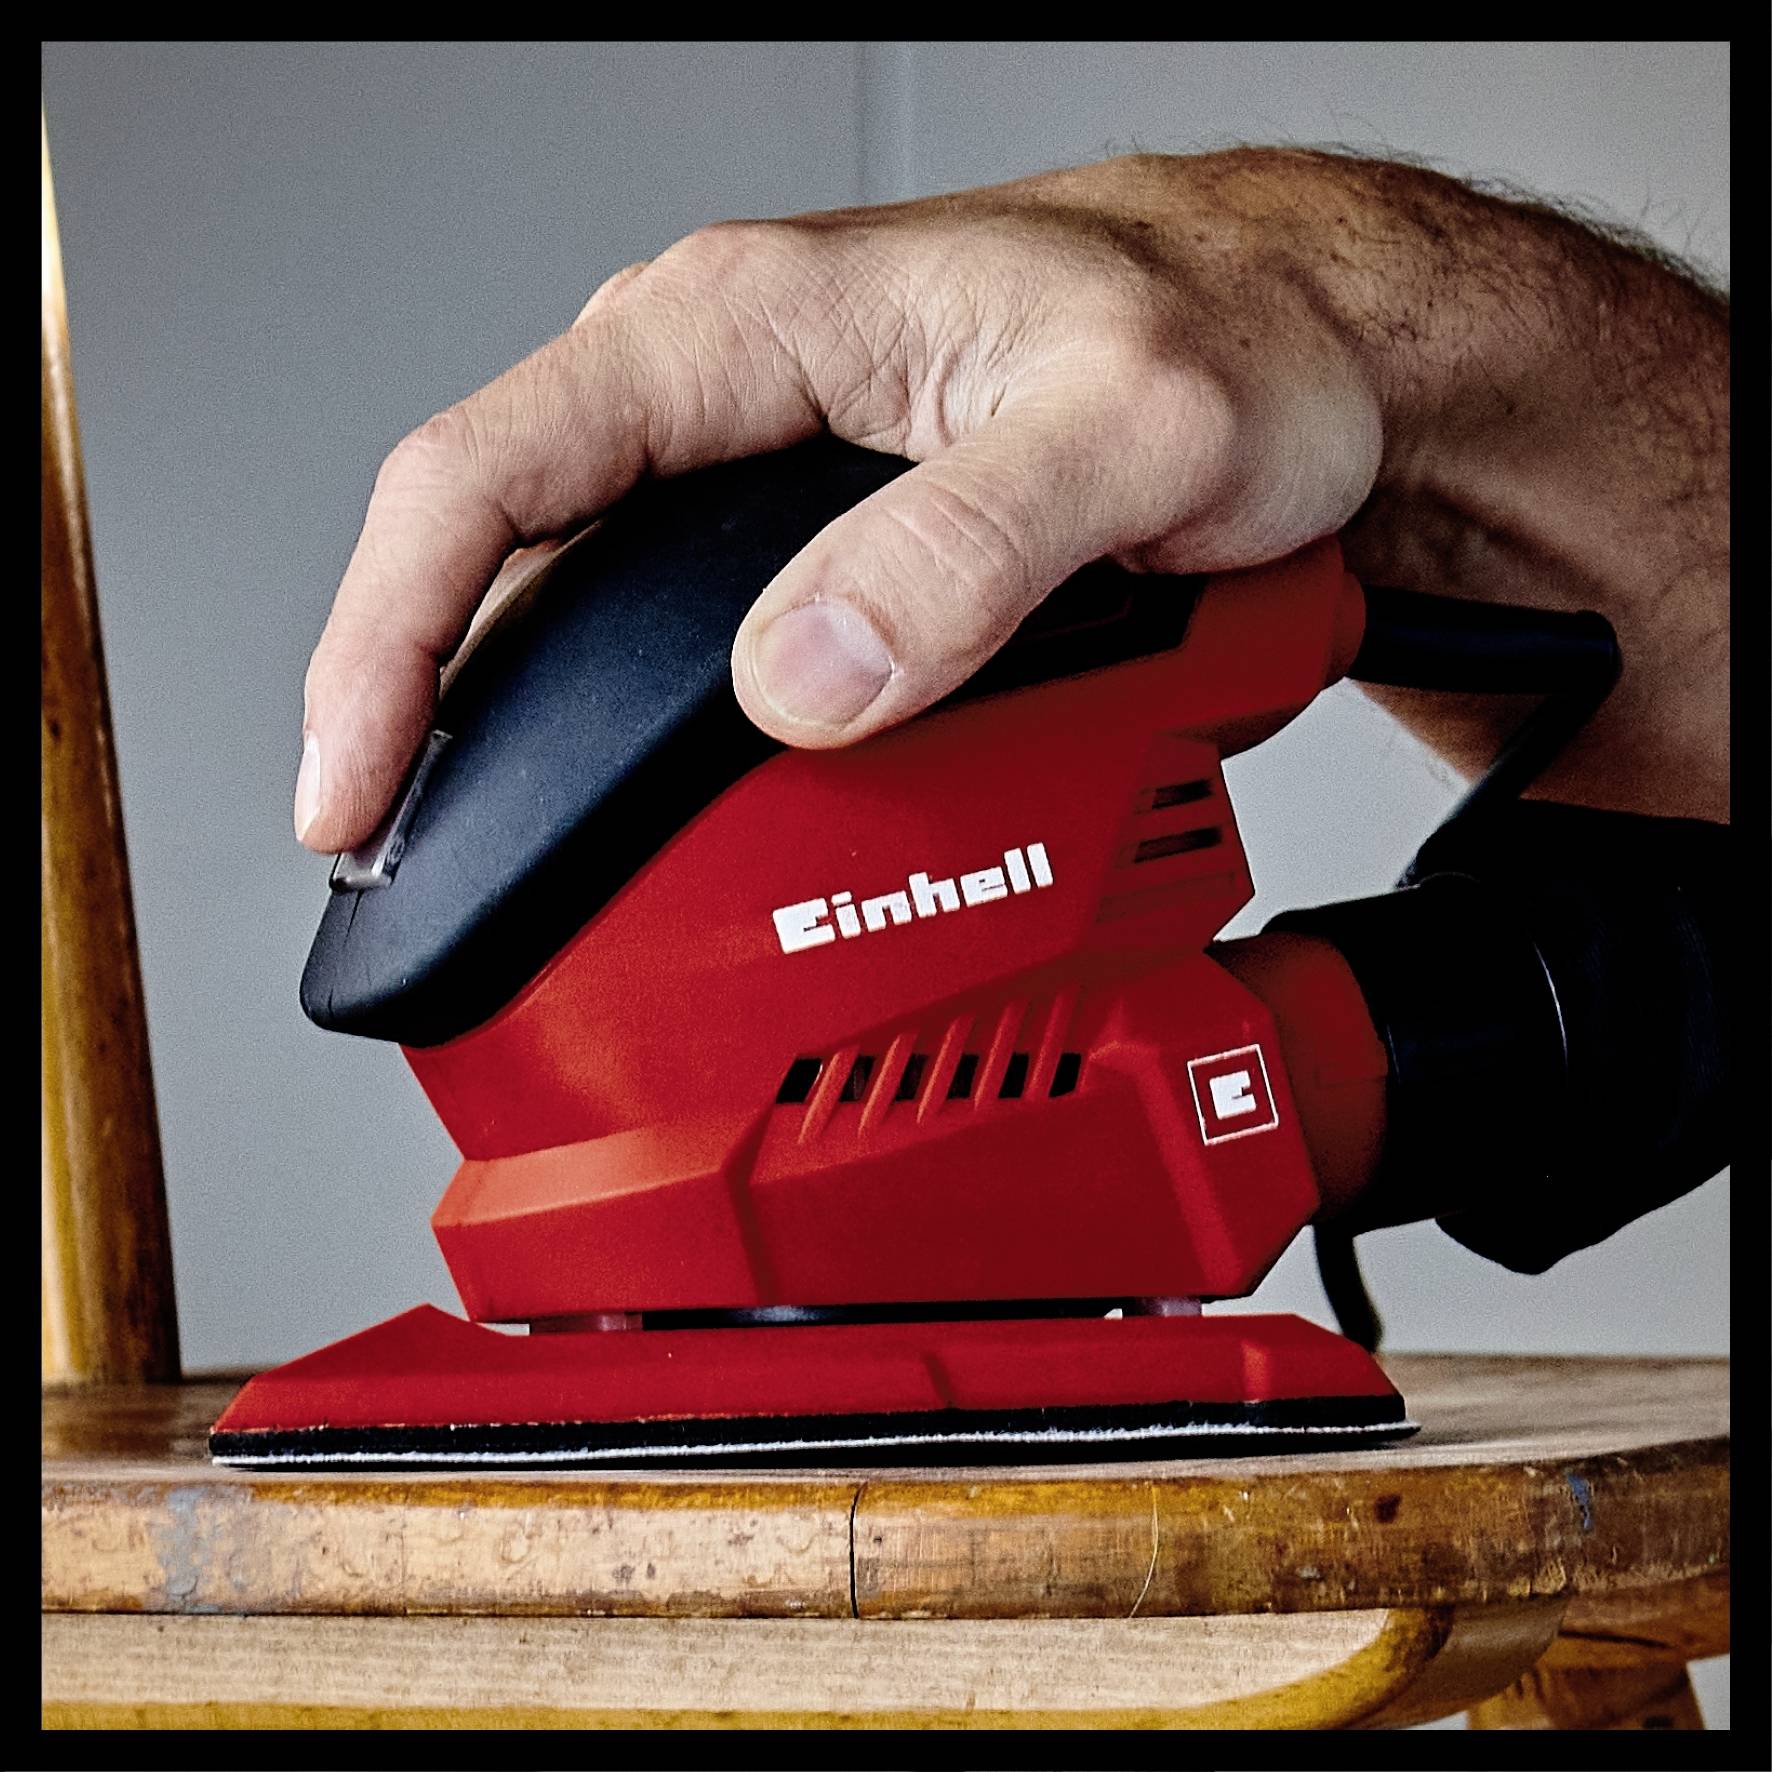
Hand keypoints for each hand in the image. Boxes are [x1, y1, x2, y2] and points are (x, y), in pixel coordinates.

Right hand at [296, 150, 1726, 849]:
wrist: (1291, 345)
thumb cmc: (1223, 343)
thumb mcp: (1130, 435)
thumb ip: (968, 549)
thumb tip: (804, 676)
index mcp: (747, 330)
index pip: (485, 473)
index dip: (384, 639)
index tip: (354, 786)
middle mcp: (724, 393)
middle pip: (498, 557)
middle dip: (428, 718)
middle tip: (420, 878)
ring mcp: (759, 472)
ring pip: (579, 607)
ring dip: (529, 739)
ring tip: (513, 871)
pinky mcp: (808, 538)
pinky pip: (673, 638)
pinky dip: (638, 734)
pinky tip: (645, 810)